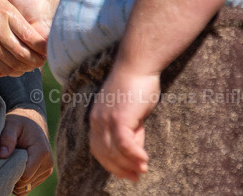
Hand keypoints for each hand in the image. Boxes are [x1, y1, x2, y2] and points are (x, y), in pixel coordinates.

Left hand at [0, 108, 53, 193]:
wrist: (33, 122)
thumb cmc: (20, 123)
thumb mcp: (12, 124)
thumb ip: (7, 137)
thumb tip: (2, 155)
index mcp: (42, 152)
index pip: (25, 176)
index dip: (10, 173)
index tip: (2, 161)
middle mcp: (48, 163)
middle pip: (25, 183)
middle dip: (12, 175)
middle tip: (5, 161)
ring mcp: (47, 170)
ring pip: (27, 186)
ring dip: (16, 179)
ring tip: (12, 162)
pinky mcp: (44, 173)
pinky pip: (29, 186)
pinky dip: (20, 181)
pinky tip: (15, 168)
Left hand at [88, 67, 158, 181]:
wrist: (137, 64)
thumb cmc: (137, 85)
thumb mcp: (130, 112)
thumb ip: (130, 129)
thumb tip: (135, 150)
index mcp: (97, 118)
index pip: (98, 149)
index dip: (110, 164)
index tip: (125, 172)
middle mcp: (97, 120)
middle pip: (103, 154)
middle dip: (119, 169)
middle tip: (136, 177)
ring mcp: (106, 119)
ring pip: (114, 152)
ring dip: (129, 165)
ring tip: (142, 171)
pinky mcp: (118, 118)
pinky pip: (124, 145)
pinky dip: (134, 155)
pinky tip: (145, 160)